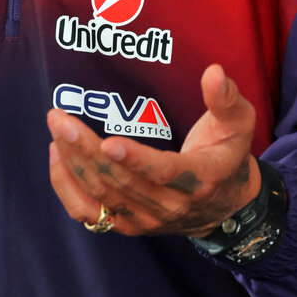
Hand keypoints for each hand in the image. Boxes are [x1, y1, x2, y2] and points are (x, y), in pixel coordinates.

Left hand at [47, 64, 259, 237]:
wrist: (226, 205)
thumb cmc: (229, 153)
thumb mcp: (239, 123)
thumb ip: (226, 98)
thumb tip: (214, 72)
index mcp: (199, 178)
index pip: (163, 174)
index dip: (135, 160)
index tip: (108, 143)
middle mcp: (170, 205)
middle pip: (121, 182)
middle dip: (86, 150)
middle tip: (60, 118)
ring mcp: (146, 219)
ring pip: (102, 195)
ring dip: (74, 163)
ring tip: (57, 129)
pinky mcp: (128, 224)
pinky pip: (90, 214)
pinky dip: (68, 188)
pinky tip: (57, 157)